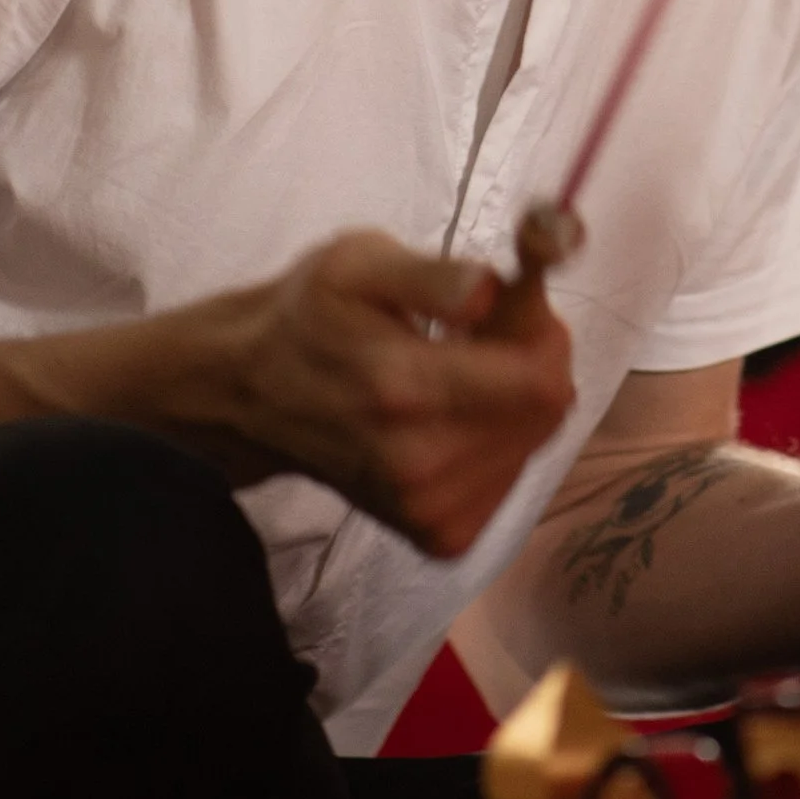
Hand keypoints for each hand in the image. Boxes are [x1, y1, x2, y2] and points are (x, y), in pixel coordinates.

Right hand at [209, 230, 575, 557]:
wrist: (254, 391)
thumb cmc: (312, 312)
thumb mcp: (361, 261)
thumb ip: (435, 276)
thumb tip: (494, 290)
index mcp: (403, 387)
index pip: (539, 382)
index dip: (545, 334)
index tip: (515, 305)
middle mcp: (418, 462)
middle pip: (545, 413)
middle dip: (532, 360)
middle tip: (481, 332)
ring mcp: (426, 508)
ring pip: (531, 444)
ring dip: (512, 403)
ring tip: (454, 373)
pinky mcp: (435, 537)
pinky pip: (508, 481)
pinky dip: (496, 444)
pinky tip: (451, 418)